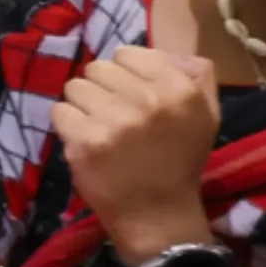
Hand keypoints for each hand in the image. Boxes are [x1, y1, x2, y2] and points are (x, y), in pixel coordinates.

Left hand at [49, 47, 219, 258]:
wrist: (158, 214)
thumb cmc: (179, 163)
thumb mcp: (205, 116)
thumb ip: (196, 78)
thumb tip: (173, 51)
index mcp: (179, 89)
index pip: (127, 53)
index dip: (123, 74)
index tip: (129, 95)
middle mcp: (147, 100)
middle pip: (97, 68)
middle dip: (101, 89)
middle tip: (113, 115)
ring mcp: (114, 120)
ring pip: (75, 87)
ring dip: (82, 106)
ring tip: (99, 129)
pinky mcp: (85, 141)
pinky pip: (59, 111)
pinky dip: (68, 126)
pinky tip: (86, 142)